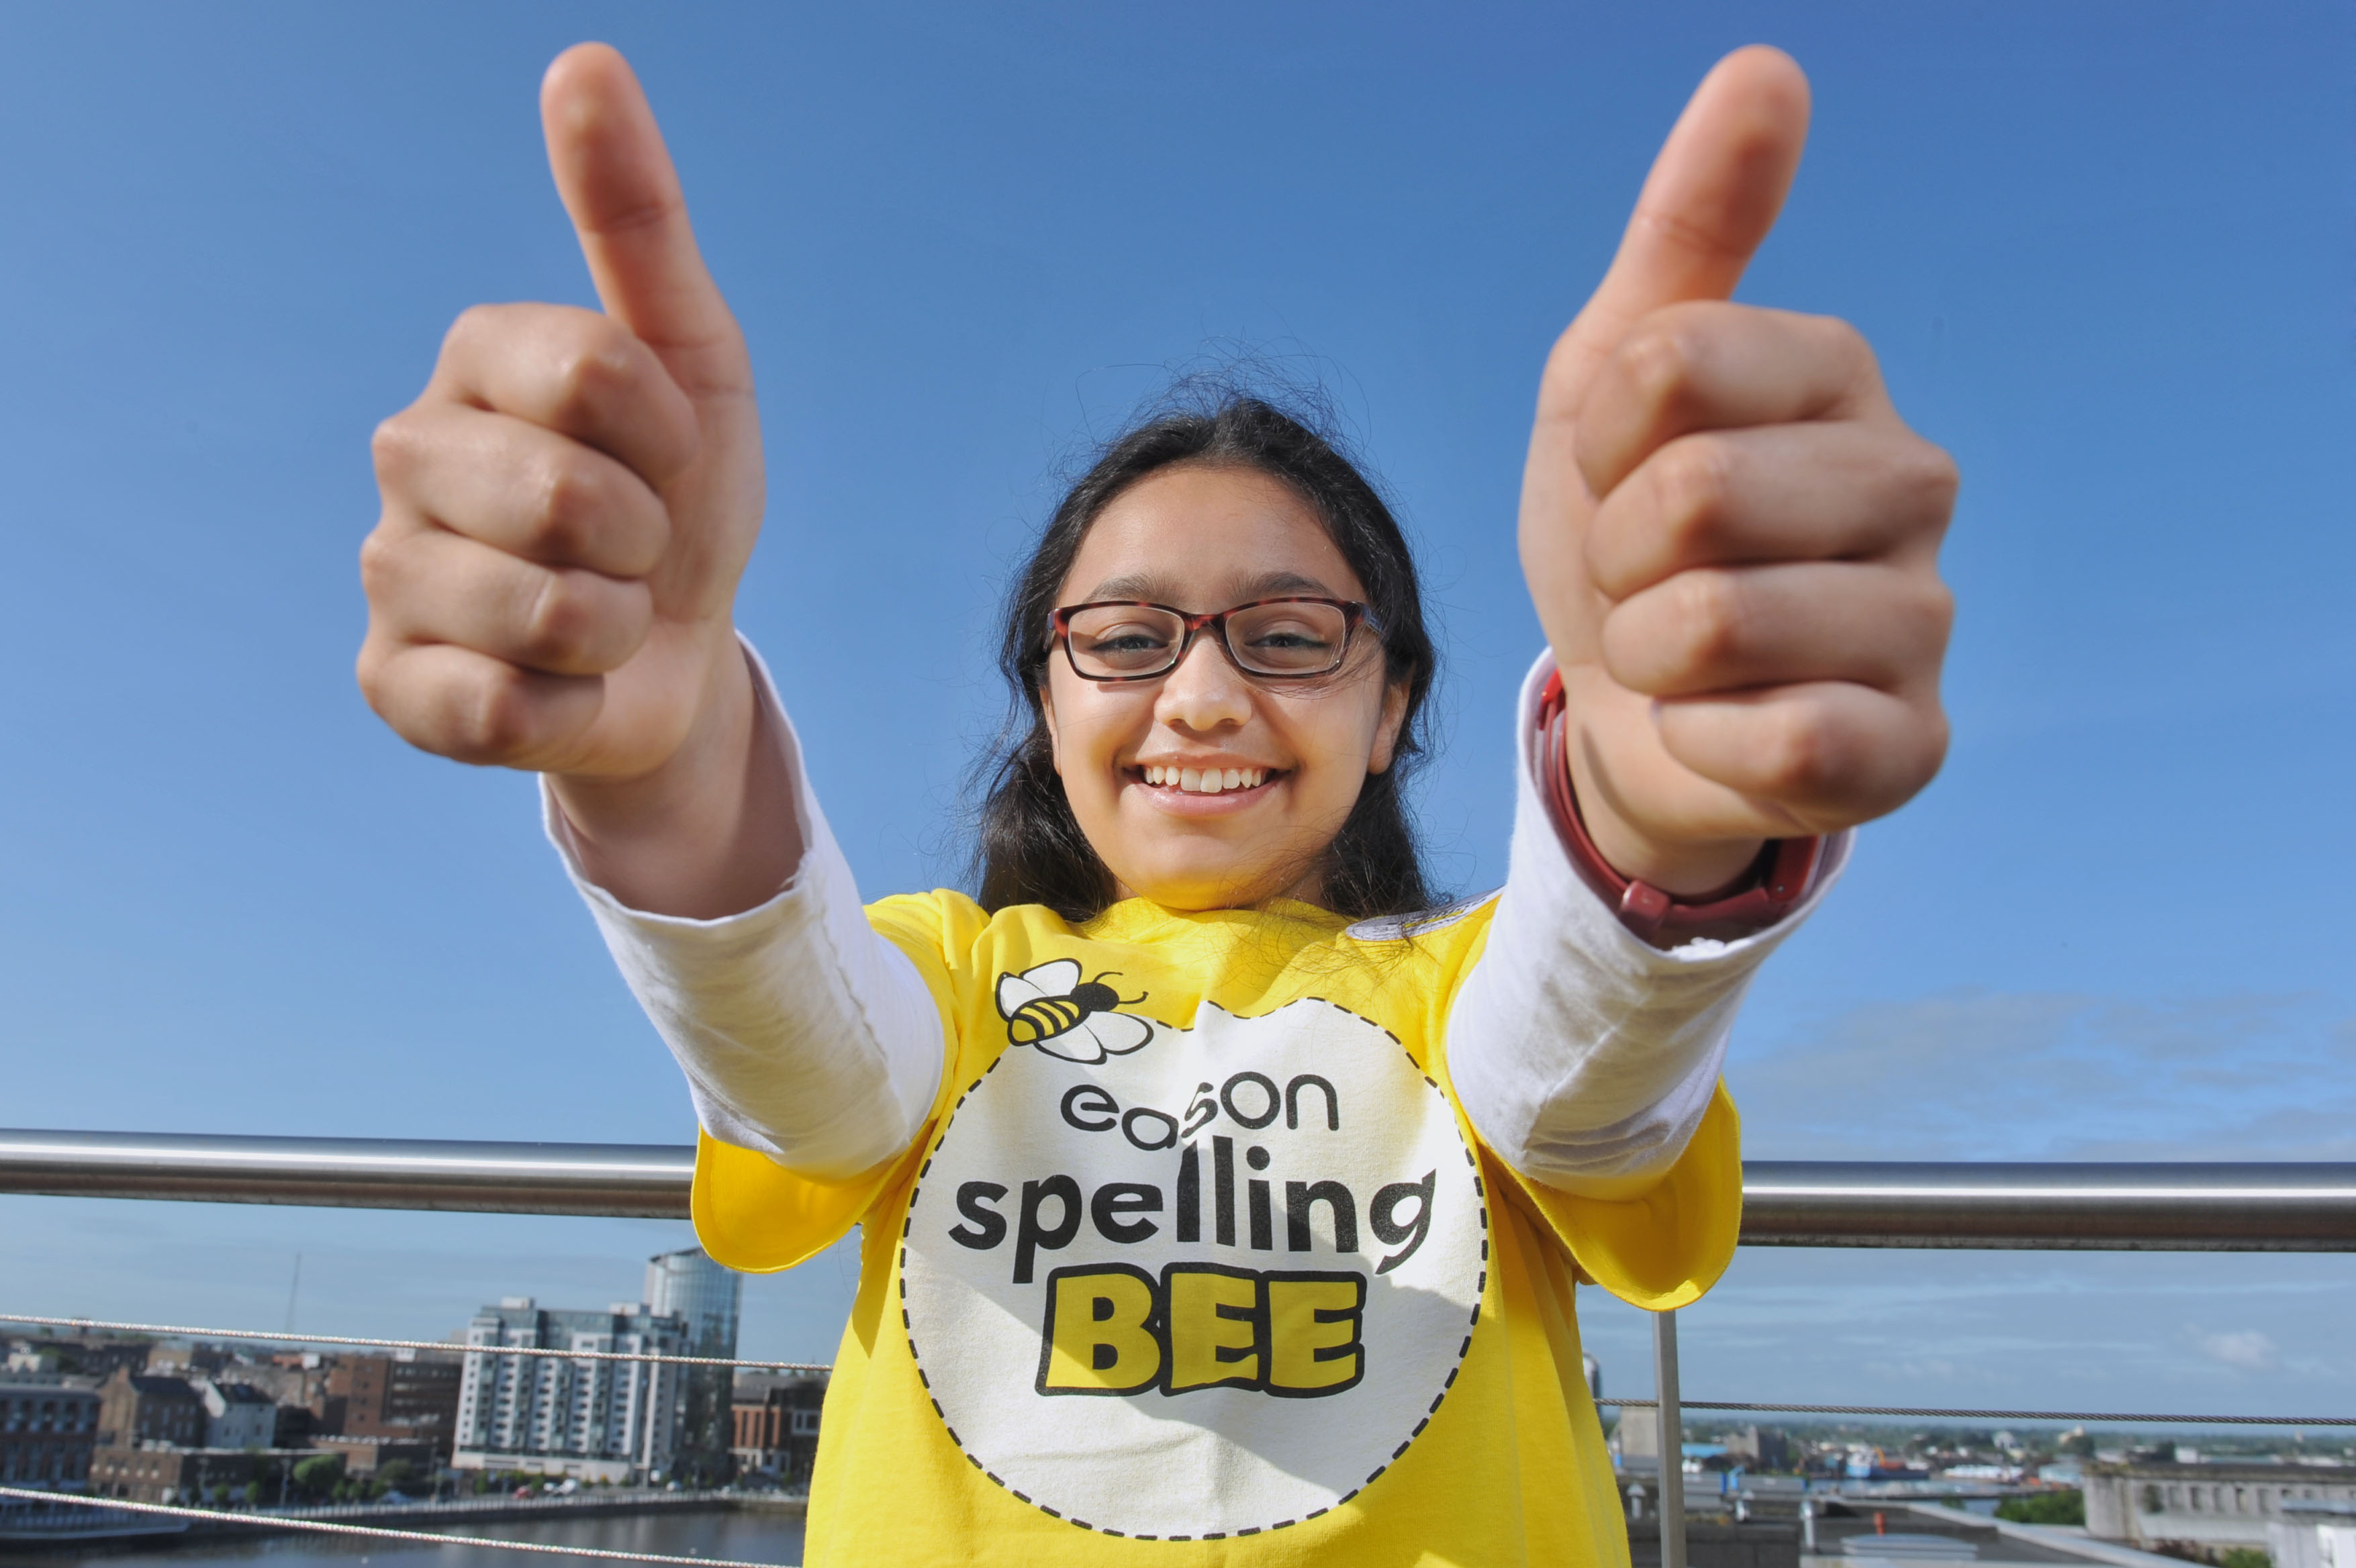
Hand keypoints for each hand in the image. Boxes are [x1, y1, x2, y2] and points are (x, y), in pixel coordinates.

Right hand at [359, 45, 790, 914]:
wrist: (679, 653)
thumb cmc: (682, 496)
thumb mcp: (694, 354)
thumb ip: (637, 217)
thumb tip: (584, 60)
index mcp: (477, 358)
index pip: (592, 370)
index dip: (669, 433)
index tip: (672, 454)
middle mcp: (409, 453)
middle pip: (565, 493)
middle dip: (646, 539)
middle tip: (636, 548)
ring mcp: (390, 573)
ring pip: (542, 611)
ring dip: (617, 629)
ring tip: (603, 617)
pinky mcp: (392, 685)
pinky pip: (501, 708)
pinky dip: (570, 708)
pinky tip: (558, 684)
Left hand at [1519, 47, 1955, 894]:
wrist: (1627, 704)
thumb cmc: (1626, 528)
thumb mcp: (1612, 374)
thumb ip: (1688, 227)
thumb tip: (1766, 65)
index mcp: (1837, 370)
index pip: (1668, 360)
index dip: (1595, 439)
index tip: (1612, 471)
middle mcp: (1911, 480)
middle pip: (1695, 491)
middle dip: (1615, 552)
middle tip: (1642, 574)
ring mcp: (1922, 619)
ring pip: (1720, 621)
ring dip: (1645, 652)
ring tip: (1675, 653)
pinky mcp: (1912, 744)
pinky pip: (1781, 743)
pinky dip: (1701, 740)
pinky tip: (1719, 726)